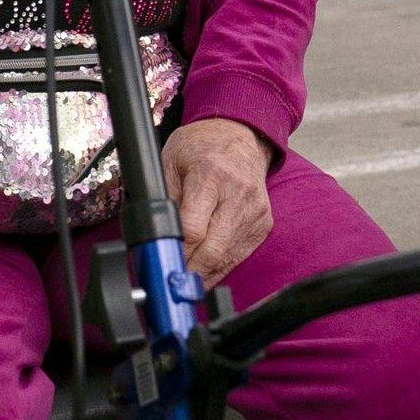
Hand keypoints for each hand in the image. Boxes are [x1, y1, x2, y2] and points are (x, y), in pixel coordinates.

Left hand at [164, 117, 276, 283]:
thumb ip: (164, 199)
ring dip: (203, 275)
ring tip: (183, 282)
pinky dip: (220, 268)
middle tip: (170, 282)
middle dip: (189, 271)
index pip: (193, 229)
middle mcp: (238, 195)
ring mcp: (255, 212)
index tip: (161, 263)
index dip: (175, 252)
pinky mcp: (263, 224)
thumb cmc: (201, 147)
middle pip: (213, 250)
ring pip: (227, 258)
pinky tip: (203, 272)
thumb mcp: (169, 161)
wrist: (240, 136)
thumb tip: (157, 238)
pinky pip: (239, 256)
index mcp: (211, 175)